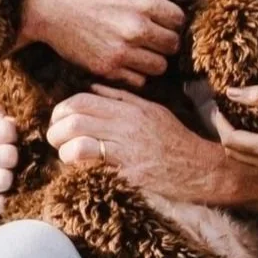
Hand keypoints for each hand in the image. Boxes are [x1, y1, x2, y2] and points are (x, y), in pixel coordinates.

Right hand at [23, 0, 182, 87]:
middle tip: (153, 35)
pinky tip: (128, 60)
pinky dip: (137, 73)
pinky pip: (138, 80)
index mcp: (144, 3)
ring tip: (142, 49)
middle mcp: (136, 29)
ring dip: (154, 58)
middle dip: (166, 39)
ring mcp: (121, 52)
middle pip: (172, 45)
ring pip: (159, 66)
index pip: (179, 20)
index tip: (161, 18)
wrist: (49, 6)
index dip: (172, 18)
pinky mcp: (107, 68)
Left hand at [49, 87, 218, 202]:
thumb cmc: (176, 141)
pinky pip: (93, 160)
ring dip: (63, 147)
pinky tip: (79, 167)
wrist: (202, 168)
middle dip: (56, 128)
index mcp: (131, 108)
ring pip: (78, 137)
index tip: (59, 121)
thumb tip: (92, 88)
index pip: (83, 99)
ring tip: (64, 154)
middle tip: (55, 139)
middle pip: (75, 116)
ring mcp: (128, 146)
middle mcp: (127, 123)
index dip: (62, 110)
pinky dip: (78, 162)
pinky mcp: (129, 170)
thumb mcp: (152, 111)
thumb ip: (122, 99)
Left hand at [216, 87, 257, 173]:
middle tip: (225, 112)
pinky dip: (248, 148)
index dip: (220, 124)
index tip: (219, 108)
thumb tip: (232, 93)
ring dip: (235, 141)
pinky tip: (253, 130)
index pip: (232, 140)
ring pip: (243, 160)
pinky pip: (256, 162)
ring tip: (237, 119)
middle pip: (233, 153)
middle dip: (225, 133)